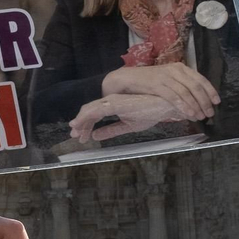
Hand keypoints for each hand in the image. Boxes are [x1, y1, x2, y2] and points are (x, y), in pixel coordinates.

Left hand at [69, 91, 193, 143]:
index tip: (80, 137)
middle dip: (80, 124)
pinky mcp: (115, 102)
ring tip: (75, 133)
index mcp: (113, 105)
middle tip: (74, 136)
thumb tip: (96, 136)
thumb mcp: (127, 126)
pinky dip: (85, 117)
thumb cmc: (150, 113)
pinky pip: (96, 110)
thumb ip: (111, 130)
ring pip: (89, 110)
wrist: (165, 106)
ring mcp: (112, 101)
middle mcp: (110, 101)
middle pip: (89, 112)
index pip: (94, 114)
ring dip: (81, 122)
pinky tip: (80, 125)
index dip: (85, 125)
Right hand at [100, 60, 217, 121]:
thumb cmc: (147, 82)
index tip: (216, 102)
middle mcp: (175, 70)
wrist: (126, 79)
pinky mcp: (157, 85)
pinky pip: (174, 97)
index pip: (200, 78)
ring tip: (200, 117)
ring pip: (187, 92)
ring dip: (196, 106)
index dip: (210, 90)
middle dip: (205, 101)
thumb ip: (180, 86)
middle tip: (209, 113)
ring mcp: (166, 77)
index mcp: (180, 68)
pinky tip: (189, 114)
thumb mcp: (167, 80)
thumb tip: (195, 101)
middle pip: (196, 86)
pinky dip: (184, 106)